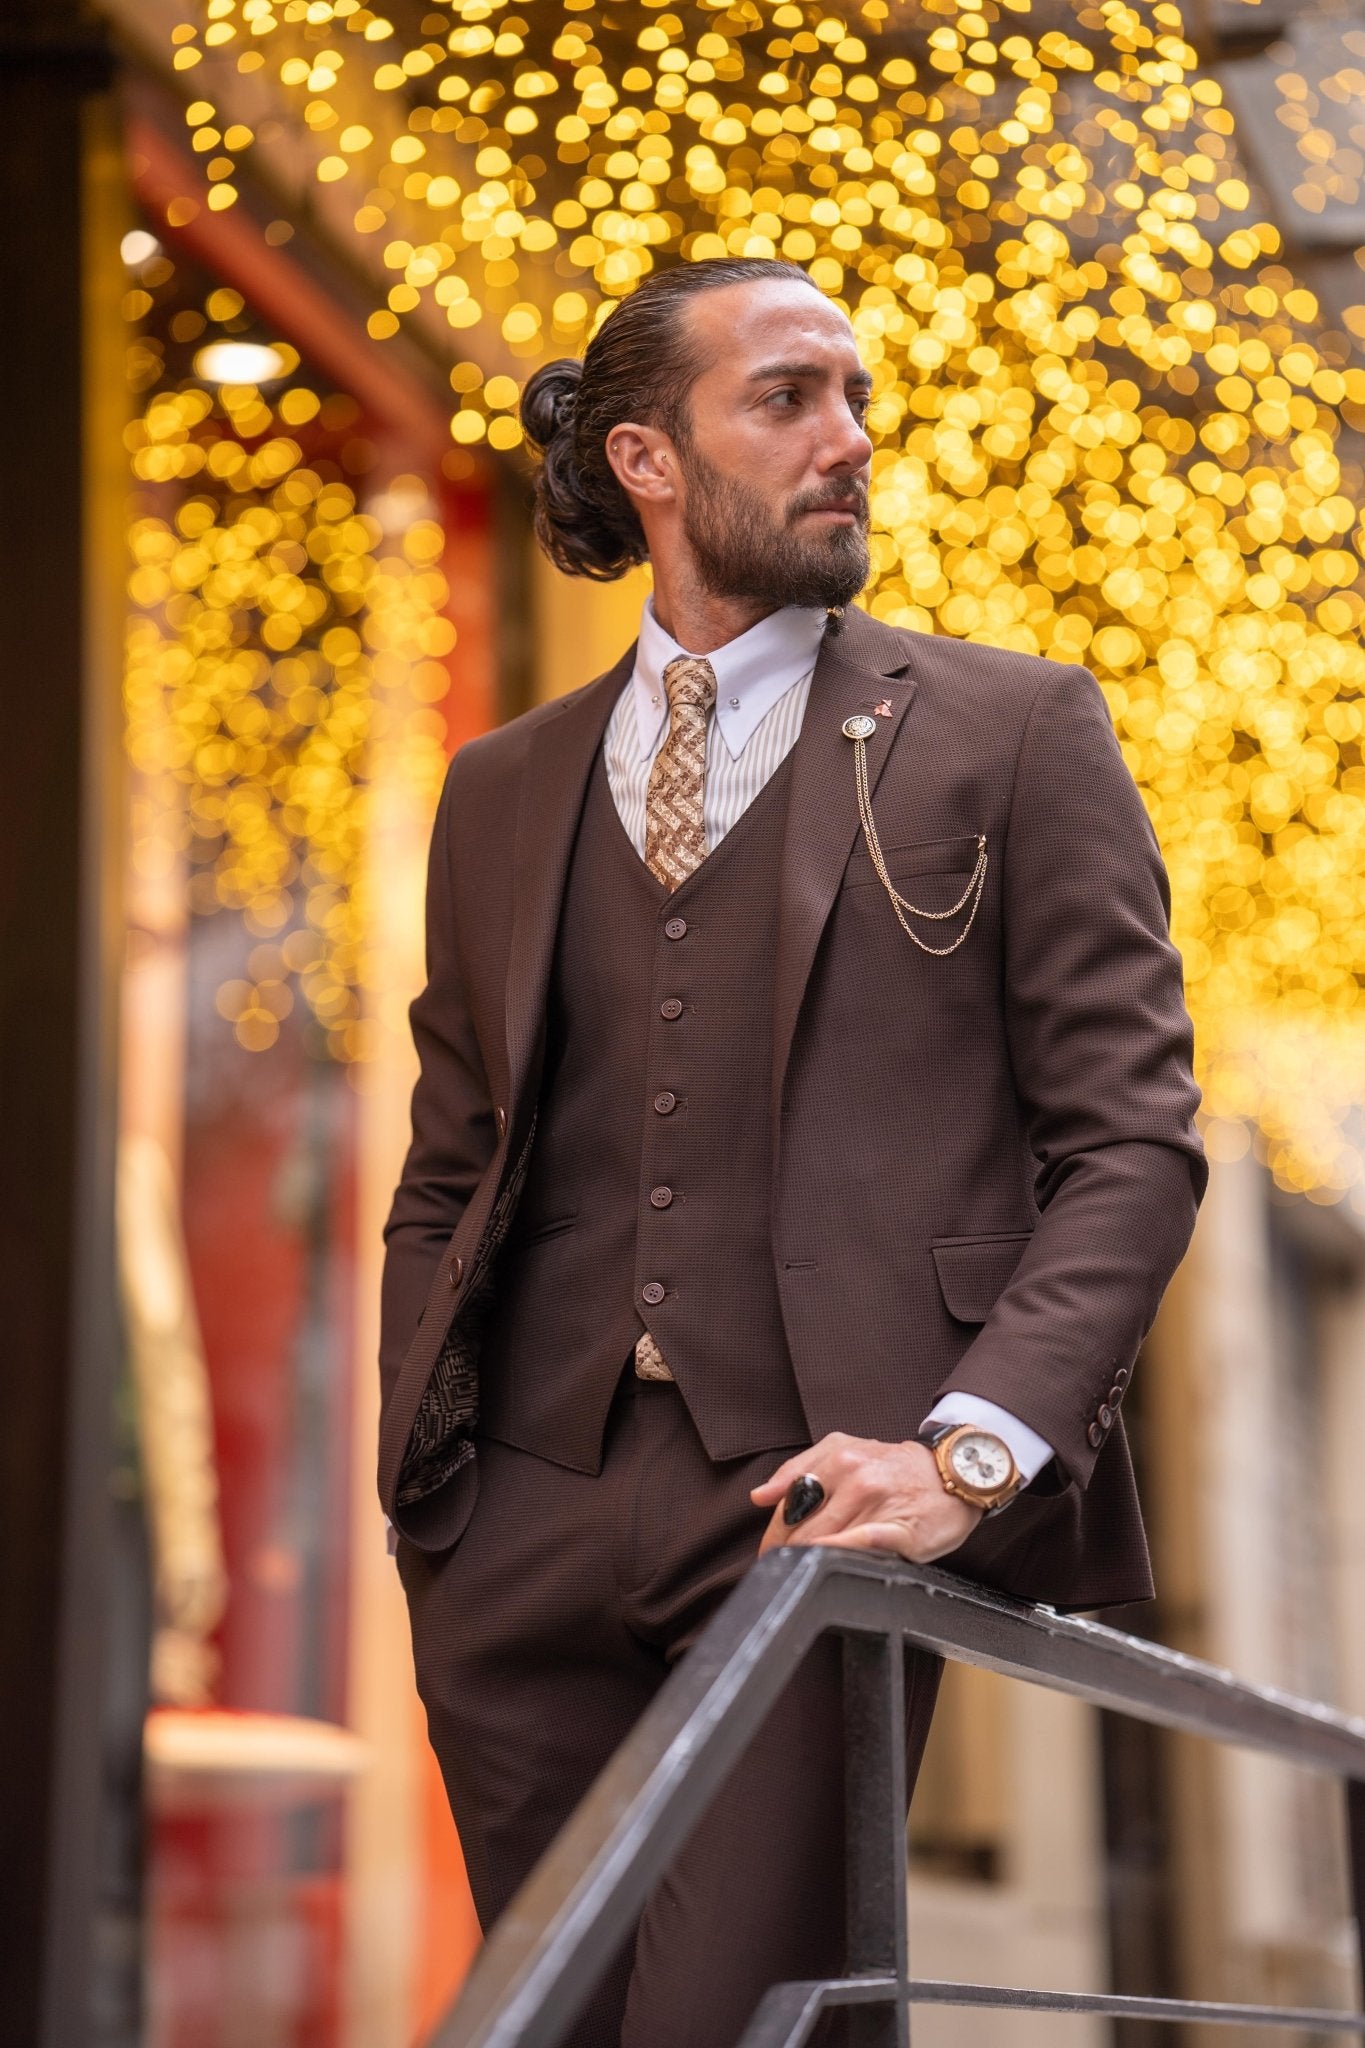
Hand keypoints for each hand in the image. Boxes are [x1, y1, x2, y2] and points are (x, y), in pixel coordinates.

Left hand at [750, 1433, 981, 1562]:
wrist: (954, 1472)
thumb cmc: (896, 1468)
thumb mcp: (845, 1451)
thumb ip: (799, 1470)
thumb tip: (760, 1496)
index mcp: (837, 1456)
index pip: (788, 1504)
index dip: (774, 1536)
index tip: (770, 1554)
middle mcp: (855, 1476)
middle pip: (801, 1527)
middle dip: (787, 1554)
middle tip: (785, 1569)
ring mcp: (878, 1502)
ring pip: (824, 1539)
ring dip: (809, 1559)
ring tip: (806, 1571)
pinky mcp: (899, 1529)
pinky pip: (859, 1544)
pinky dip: (838, 1551)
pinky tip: (829, 1559)